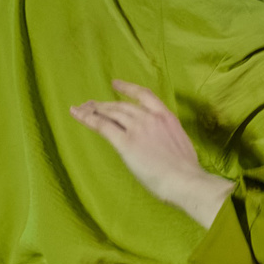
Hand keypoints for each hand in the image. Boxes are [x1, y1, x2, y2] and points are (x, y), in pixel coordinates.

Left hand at [70, 81, 234, 225]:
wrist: (184, 180)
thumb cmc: (187, 169)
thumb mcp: (180, 142)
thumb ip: (166, 136)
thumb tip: (158, 141)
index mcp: (166, 117)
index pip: (144, 95)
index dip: (127, 88)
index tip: (115, 84)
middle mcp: (150, 118)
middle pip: (122, 105)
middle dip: (105, 103)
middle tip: (91, 104)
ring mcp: (137, 128)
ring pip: (110, 112)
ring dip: (94, 109)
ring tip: (82, 109)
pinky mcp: (125, 142)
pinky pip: (102, 125)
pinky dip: (87, 118)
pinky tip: (77, 114)